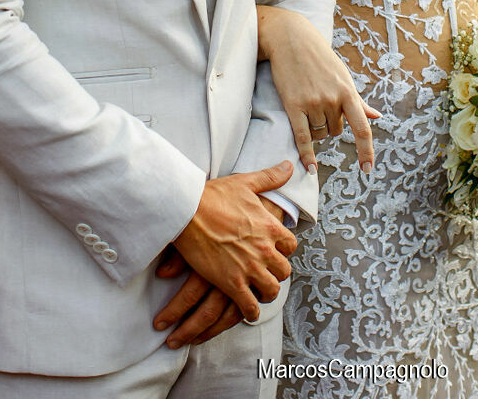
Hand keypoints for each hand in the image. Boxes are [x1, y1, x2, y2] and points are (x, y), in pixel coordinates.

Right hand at [171, 162, 297, 324]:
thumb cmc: (214, 195)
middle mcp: (265, 249)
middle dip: (277, 273)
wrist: (187, 210)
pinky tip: (247, 310)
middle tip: (267, 274)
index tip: (275, 251)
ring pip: (271, 290)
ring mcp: (249, 267)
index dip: (283, 250)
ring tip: (259, 294)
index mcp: (270, 227)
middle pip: (284, 270)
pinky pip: (249, 306)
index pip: (290, 245)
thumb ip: (270, 177)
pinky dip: (251, 311)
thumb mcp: (246, 183)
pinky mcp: (231, 282)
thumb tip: (288, 166)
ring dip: (266, 293)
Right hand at [258, 4, 377, 173]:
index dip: (366, 151)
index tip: (368, 170)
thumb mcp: (343, 77)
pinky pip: (303, 137)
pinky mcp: (293, 105)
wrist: (292, 39)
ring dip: (316, 129)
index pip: (362, 128)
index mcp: (348, 92)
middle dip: (331, 124)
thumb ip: (359, 101)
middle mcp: (332, 99)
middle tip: (321, 102)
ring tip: (309, 104)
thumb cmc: (320, 58)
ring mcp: (313, 103)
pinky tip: (310, 168)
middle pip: (336, 131)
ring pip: (320, 134)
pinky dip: (307, 155)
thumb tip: (377, 117)